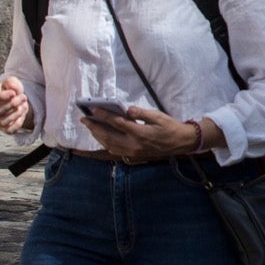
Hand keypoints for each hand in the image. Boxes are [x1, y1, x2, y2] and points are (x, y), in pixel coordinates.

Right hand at [0, 77, 30, 134]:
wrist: (18, 101)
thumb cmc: (12, 90)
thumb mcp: (12, 82)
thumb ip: (11, 82)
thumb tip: (12, 87)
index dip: (2, 96)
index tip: (13, 93)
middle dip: (13, 104)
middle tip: (24, 98)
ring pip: (3, 121)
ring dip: (17, 113)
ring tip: (24, 105)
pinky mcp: (2, 128)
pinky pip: (8, 130)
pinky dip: (17, 124)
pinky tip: (22, 116)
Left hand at [81, 106, 196, 158]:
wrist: (180, 142)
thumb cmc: (170, 127)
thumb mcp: (158, 116)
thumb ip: (141, 113)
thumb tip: (127, 109)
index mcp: (140, 133)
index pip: (117, 123)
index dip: (104, 115)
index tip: (93, 109)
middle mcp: (133, 144)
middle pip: (108, 136)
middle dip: (94, 127)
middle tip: (84, 119)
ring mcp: (132, 152)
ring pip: (109, 144)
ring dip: (98, 135)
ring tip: (90, 127)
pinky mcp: (133, 155)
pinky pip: (114, 150)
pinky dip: (105, 143)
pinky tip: (102, 137)